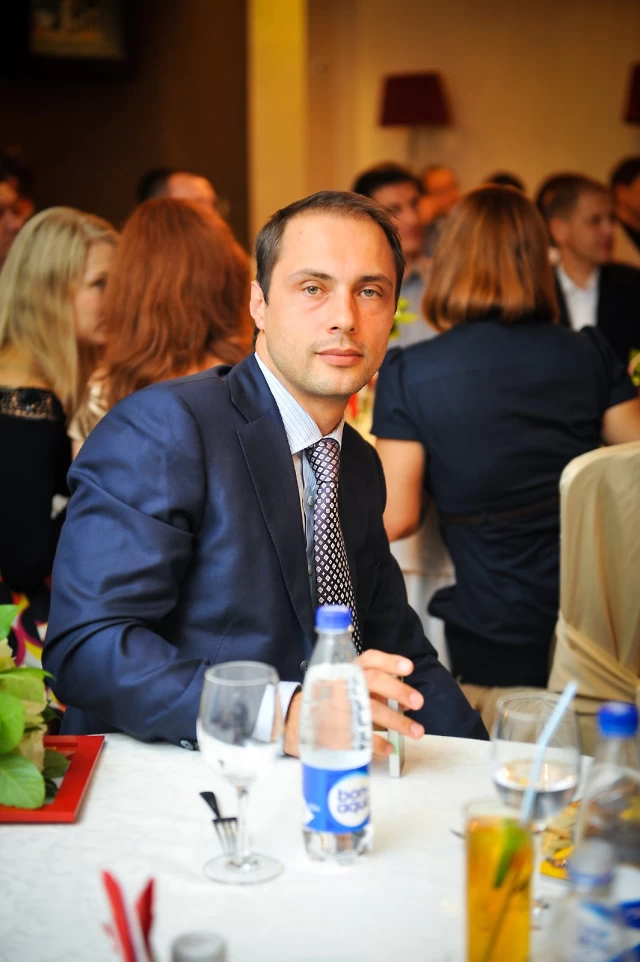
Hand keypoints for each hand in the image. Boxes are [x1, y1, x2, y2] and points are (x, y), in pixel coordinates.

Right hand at [283, 651, 423, 757]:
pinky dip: (377, 744)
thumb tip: (402, 699)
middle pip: (372, 681)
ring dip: (396, 722)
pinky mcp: (334, 730)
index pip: (369, 659)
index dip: (389, 661)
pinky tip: (390, 748)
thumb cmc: (329, 700)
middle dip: (398, 691)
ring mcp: (337, 708)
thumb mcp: (346, 684)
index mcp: (346, 671)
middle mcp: (343, 685)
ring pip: (370, 711)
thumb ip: (372, 687)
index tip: (409, 667)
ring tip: (416, 731)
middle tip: (418, 702)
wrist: (297, 720)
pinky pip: (359, 737)